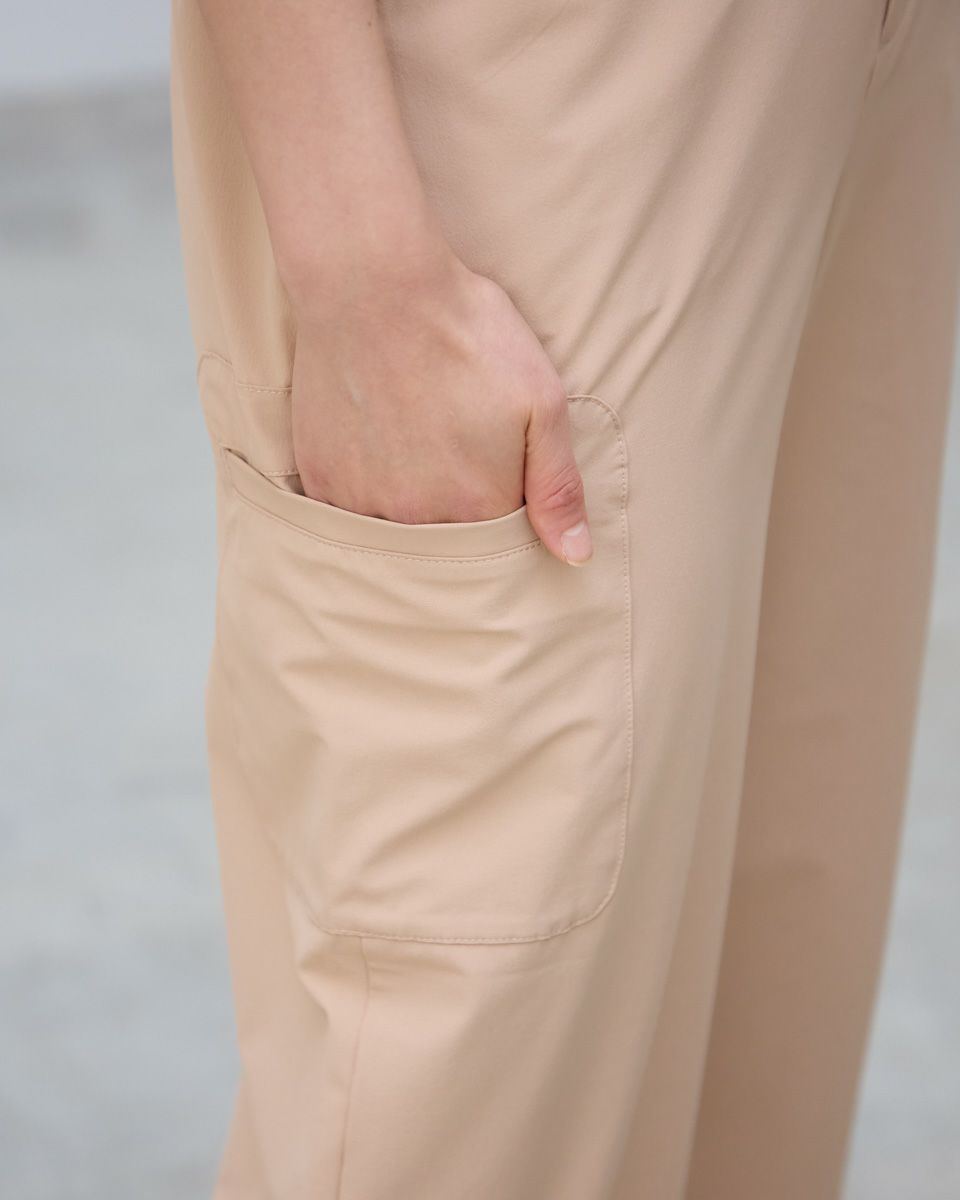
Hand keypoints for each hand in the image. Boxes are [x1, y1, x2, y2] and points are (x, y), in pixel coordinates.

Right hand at [290, 250, 592, 564]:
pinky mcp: (321, 481)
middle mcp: (417, 521)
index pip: (500, 545)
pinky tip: (378, 441)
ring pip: (396, 530)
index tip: (500, 465)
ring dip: (410, 502)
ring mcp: (362, 505)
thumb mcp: (540, 403)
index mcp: (477, 509)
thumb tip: (576, 555)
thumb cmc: (465, 336)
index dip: (506, 508)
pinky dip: (366, 488)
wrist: (374, 287)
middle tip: (453, 439)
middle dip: (457, 507)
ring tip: (416, 438)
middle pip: (446, 543)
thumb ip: (559, 487)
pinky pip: (348, 511)